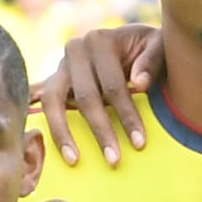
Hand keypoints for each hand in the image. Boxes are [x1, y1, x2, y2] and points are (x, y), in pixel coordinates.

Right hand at [35, 23, 160, 167]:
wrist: (129, 42)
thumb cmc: (147, 48)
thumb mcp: (158, 45)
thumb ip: (152, 60)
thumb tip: (139, 83)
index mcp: (100, 41)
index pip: (113, 85)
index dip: (127, 115)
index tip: (140, 143)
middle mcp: (75, 51)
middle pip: (85, 97)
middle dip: (101, 131)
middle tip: (114, 160)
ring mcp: (60, 67)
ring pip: (54, 102)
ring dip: (64, 134)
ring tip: (75, 160)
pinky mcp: (52, 82)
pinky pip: (42, 106)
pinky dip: (46, 125)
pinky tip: (50, 147)